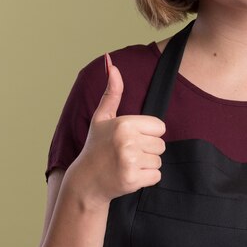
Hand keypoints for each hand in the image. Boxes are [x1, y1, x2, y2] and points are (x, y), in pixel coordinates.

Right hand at [66, 54, 165, 204]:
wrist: (86, 181)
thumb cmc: (96, 147)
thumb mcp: (102, 118)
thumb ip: (112, 92)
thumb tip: (112, 64)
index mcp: (124, 123)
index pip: (160, 127)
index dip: (148, 134)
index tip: (132, 139)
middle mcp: (127, 141)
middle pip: (161, 145)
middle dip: (147, 150)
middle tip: (127, 153)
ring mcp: (130, 161)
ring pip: (159, 161)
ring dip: (146, 165)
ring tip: (127, 164)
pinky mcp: (132, 179)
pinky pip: (156, 176)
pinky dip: (146, 179)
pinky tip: (129, 175)